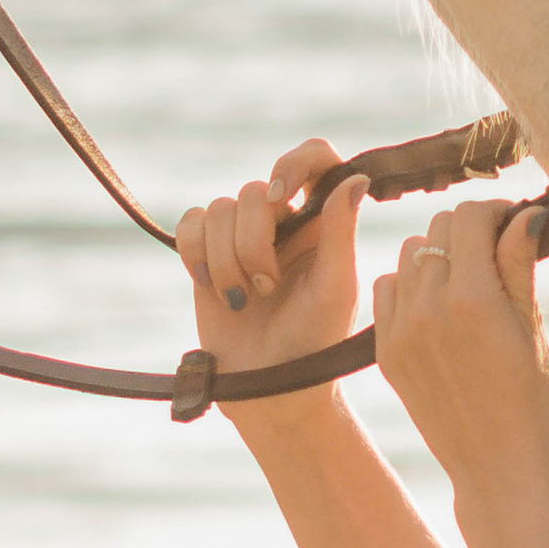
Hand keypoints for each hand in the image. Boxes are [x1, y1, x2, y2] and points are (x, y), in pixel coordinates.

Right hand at [176, 138, 367, 419]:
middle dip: (253, 243)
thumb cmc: (313, 342)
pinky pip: (191, 224)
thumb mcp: (335, 289)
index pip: (315, 160)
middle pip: (253, 191)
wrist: (269, 387)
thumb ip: (340, 232)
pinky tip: (210, 286)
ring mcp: (242, 236)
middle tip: (267, 288)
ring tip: (244, 299)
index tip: (280, 195)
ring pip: (219, 209)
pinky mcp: (206, 253)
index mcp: (322, 223)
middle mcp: (283, 222)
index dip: (294, 164)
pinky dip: (195, 253)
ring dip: (225, 260)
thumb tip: (357, 177)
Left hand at [372, 195, 548, 515]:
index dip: (496, 212)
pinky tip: (436, 305)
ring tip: (467, 280)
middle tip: (495, 251)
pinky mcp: (385, 350)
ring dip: (437, 254)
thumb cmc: (530, 399)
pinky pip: (387, 288)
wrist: (496, 465)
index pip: (470, 217)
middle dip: (469, 230)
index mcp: (472, 298)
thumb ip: (518, 264)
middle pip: (438, 228)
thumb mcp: (532, 328)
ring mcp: (400, 329)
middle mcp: (428, 307)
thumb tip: (524, 213)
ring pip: (408, 252)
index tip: (513, 224)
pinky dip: (410, 284)